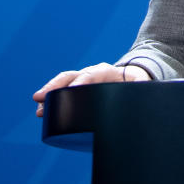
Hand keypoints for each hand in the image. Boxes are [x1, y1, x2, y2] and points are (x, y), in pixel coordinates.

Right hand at [32, 62, 150, 116]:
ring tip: (38, 110)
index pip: (91, 74)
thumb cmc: (138, 84)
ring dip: (49, 95)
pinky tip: (42, 112)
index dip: (81, 83)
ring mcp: (84, 80)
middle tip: (40, 98)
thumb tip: (144, 98)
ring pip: (63, 84)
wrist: (134, 77)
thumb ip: (142, 90)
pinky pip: (63, 92)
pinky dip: (52, 101)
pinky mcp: (79, 89)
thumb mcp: (143, 85)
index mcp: (107, 71)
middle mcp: (92, 73)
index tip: (71, 91)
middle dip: (55, 87)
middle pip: (71, 77)